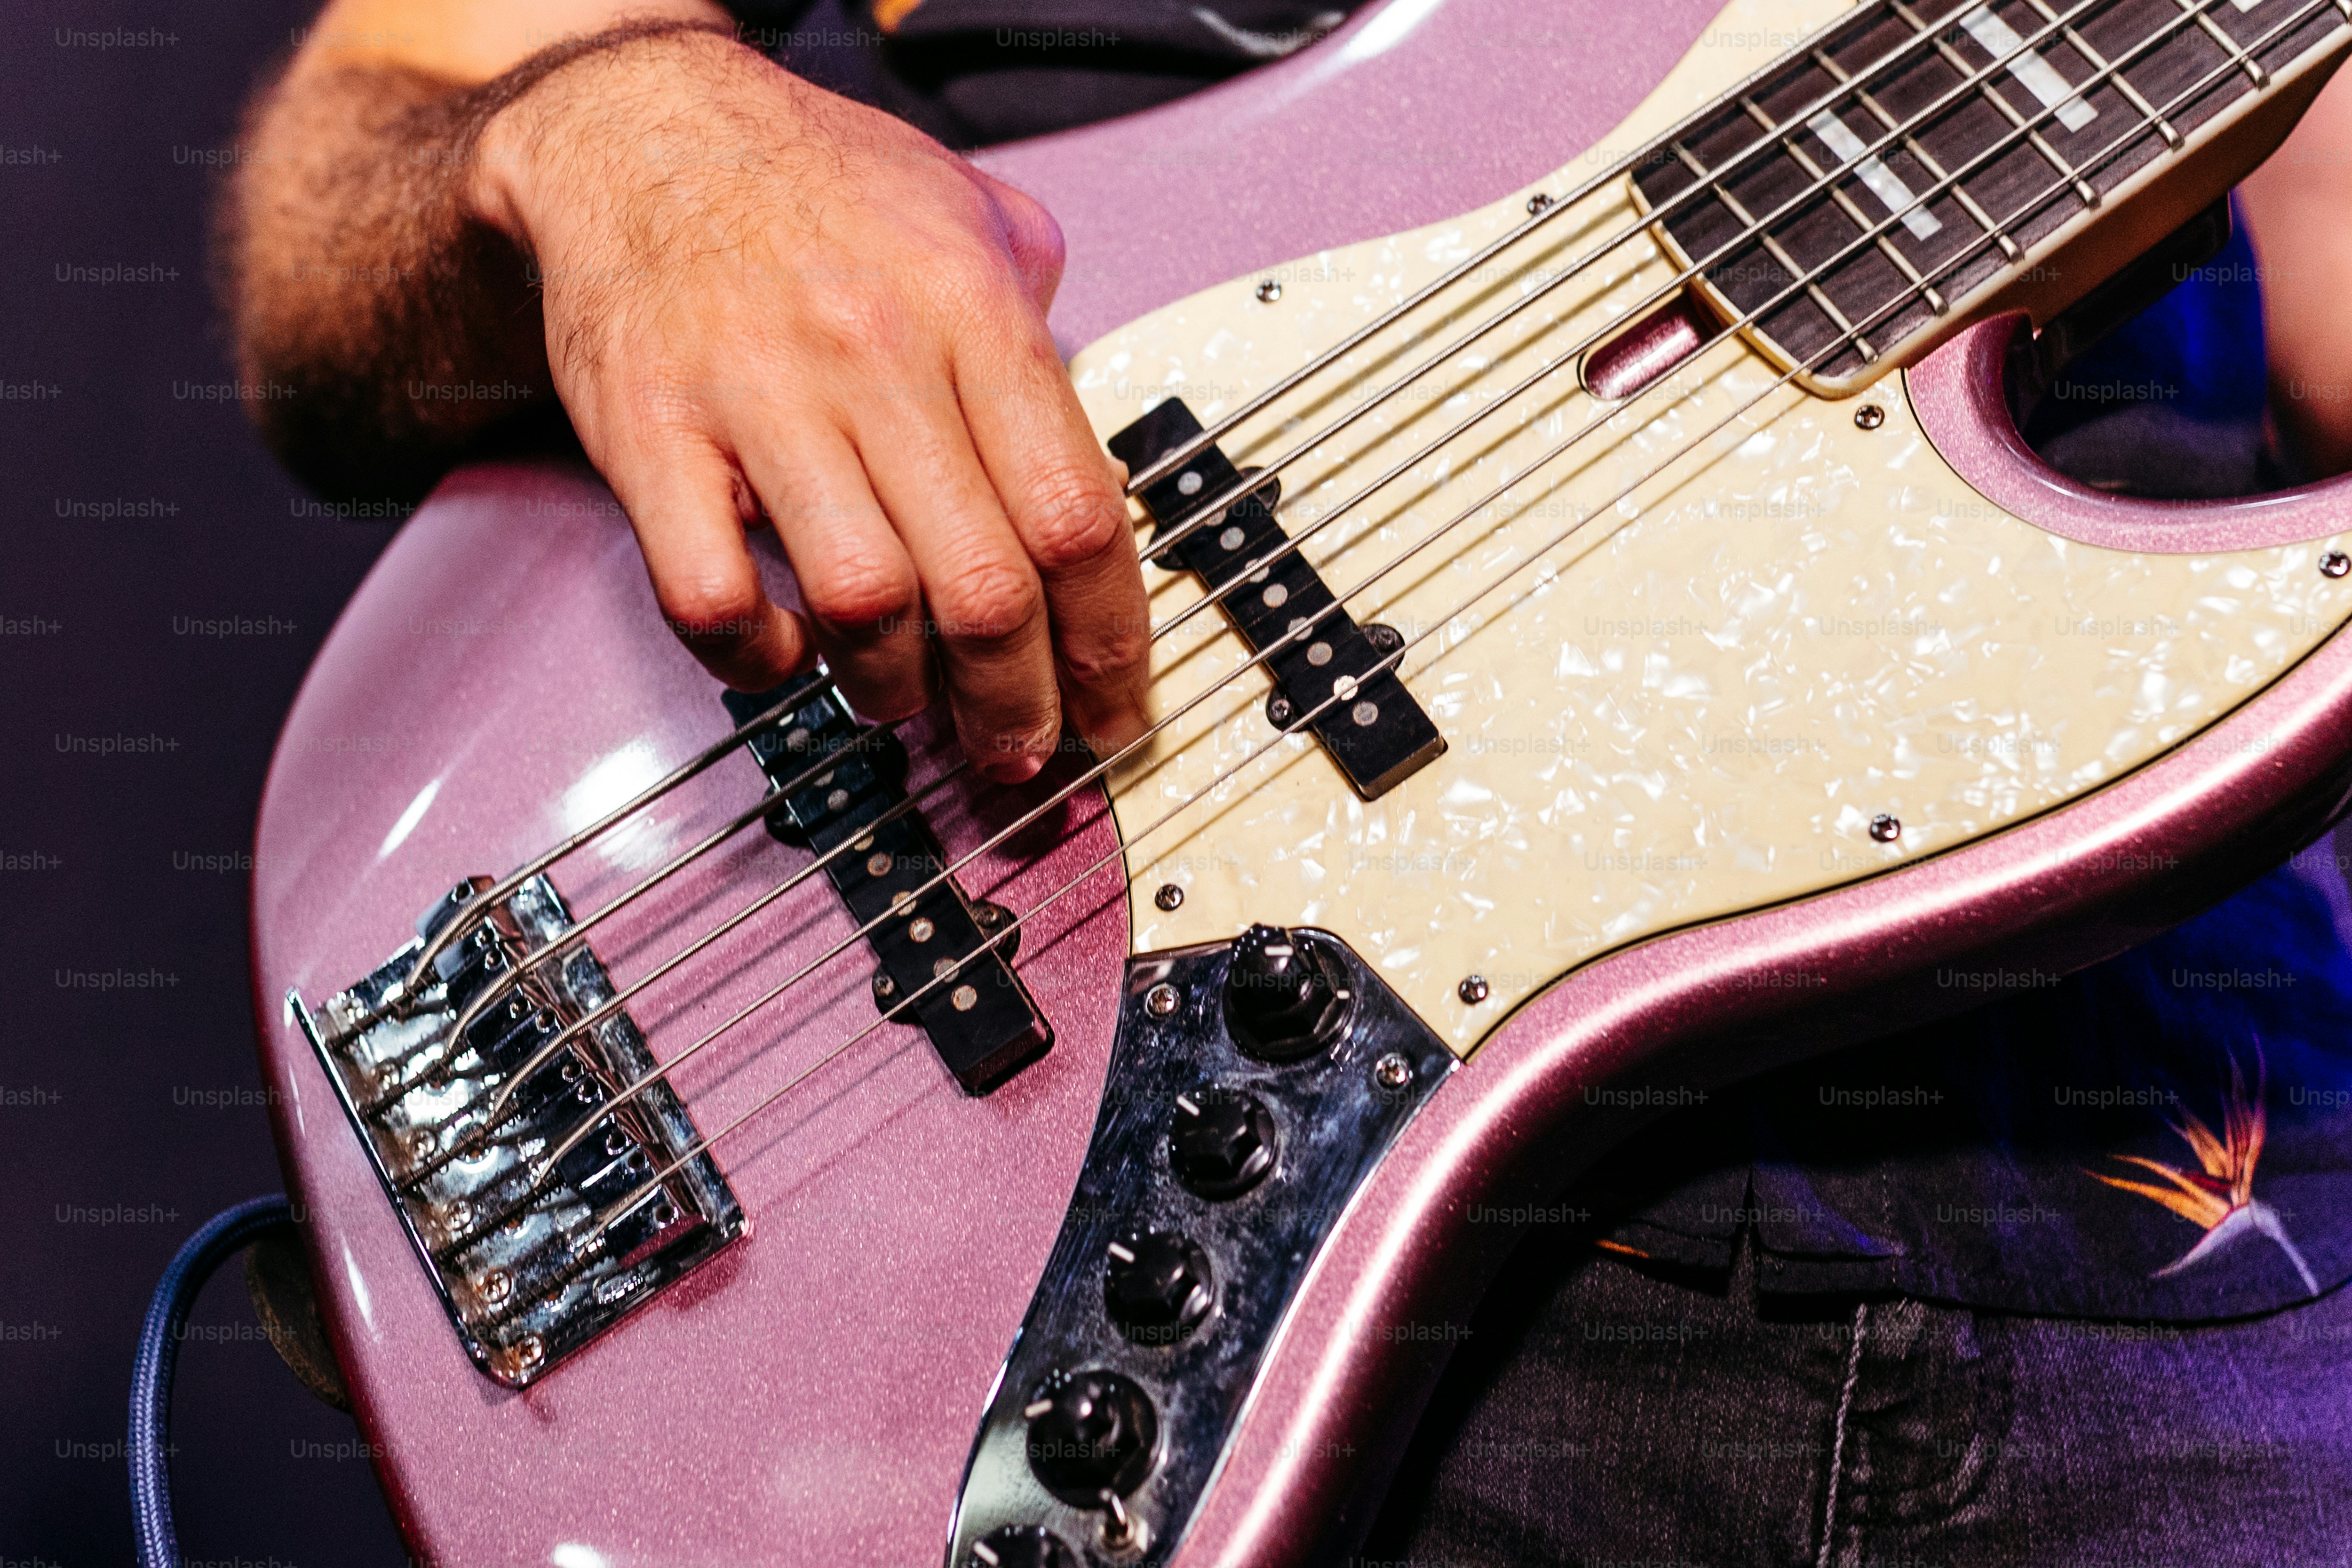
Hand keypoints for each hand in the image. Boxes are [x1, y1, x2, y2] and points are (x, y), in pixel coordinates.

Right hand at [469, 30, 1149, 779]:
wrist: (638, 131)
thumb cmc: (808, 183)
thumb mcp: (969, 210)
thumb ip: (1045, 327)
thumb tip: (1094, 451)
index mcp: (970, 309)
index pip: (1077, 514)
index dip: (1108, 639)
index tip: (1113, 705)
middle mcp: (874, 354)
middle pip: (984, 586)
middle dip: (1017, 701)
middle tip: (1022, 747)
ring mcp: (758, 399)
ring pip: (866, 605)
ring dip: (898, 688)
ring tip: (909, 701)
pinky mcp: (652, 437)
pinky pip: (715, 596)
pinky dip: (759, 656)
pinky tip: (787, 651)